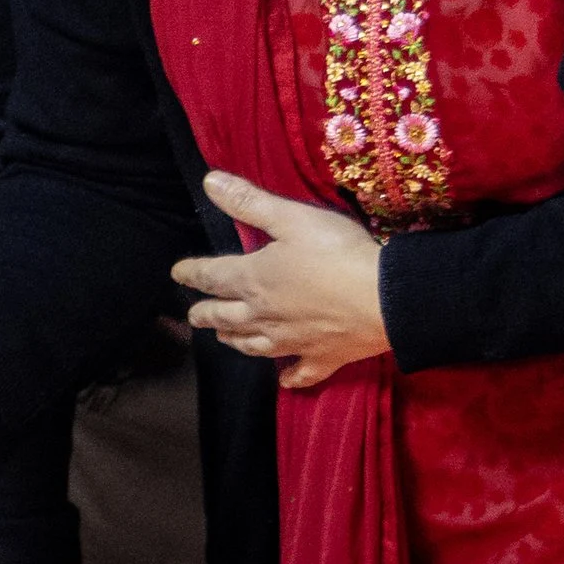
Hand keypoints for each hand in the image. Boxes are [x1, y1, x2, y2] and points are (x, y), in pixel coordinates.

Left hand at [172, 176, 388, 391]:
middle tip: (193, 315)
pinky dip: (289, 376)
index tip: (178, 273)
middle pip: (225, 317)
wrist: (384, 299)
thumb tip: (209, 182)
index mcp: (254, 279)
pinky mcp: (321, 358)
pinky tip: (284, 380)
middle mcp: (264, 315)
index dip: (192, 273)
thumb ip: (251, 202)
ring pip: (252, 345)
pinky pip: (299, 372)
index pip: (213, 276)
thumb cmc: (337, 253)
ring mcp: (291, 341)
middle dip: (205, 314)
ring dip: (234, 341)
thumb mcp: (293, 218)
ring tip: (224, 338)